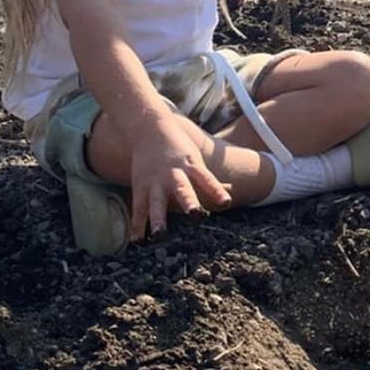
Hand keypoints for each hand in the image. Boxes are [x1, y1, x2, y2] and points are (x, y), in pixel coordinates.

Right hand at [127, 112, 232, 241]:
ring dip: (158, 220)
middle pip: (183, 190)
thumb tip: (232, 189)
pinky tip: (137, 241)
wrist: (147, 128)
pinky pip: (139, 209)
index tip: (226, 202)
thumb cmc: (177, 147)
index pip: (207, 179)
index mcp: (191, 166)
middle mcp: (173, 175)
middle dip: (189, 202)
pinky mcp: (140, 187)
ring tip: (160, 236)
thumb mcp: (195, 159)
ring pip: (156, 202)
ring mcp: (155, 182)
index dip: (217, 190)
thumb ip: (210, 179)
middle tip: (196, 215)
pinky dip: (137, 225)